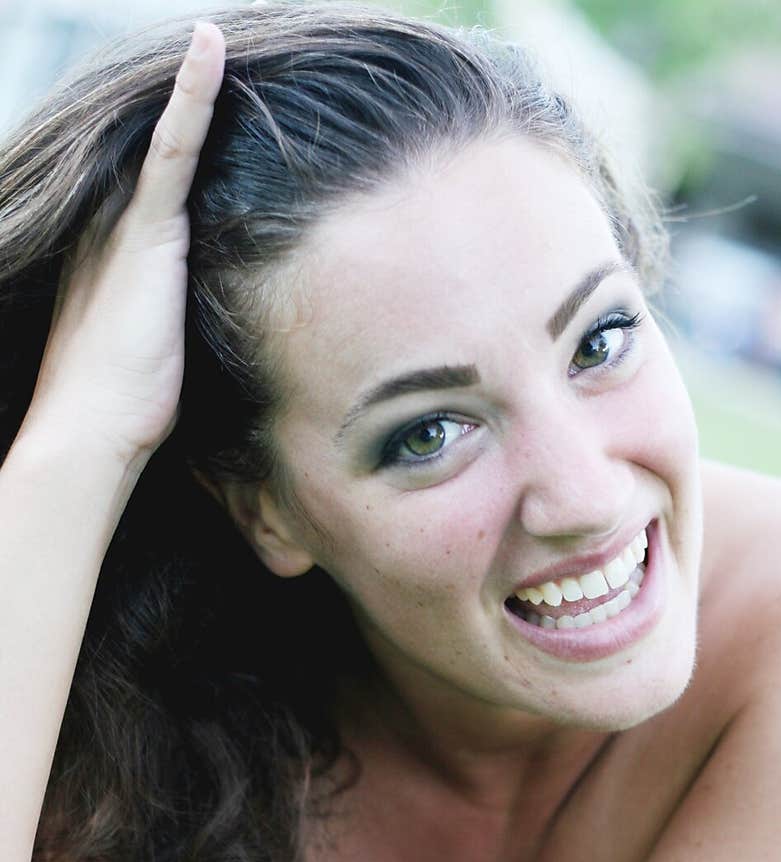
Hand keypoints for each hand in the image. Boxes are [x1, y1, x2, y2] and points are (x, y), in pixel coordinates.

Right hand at [22, 23, 225, 474]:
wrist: (92, 435)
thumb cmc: (124, 413)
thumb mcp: (156, 354)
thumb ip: (173, 322)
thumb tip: (208, 330)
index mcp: (111, 252)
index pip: (152, 179)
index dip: (179, 138)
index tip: (204, 101)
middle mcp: (111, 224)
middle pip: (154, 146)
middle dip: (185, 99)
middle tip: (220, 42)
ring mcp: (125, 224)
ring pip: (167, 136)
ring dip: (194, 86)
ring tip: (221, 33)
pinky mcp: (148, 231)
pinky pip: (175, 146)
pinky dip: (193, 94)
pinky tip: (211, 45)